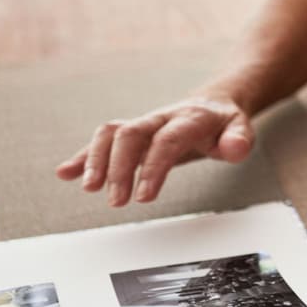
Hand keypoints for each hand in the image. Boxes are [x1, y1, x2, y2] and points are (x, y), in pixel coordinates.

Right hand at [53, 94, 255, 206]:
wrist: (212, 104)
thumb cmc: (224, 124)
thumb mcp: (241, 130)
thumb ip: (239, 140)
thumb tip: (234, 149)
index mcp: (189, 118)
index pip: (167, 140)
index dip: (153, 167)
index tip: (144, 197)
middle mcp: (160, 118)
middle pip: (132, 134)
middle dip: (119, 167)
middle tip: (116, 201)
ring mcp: (143, 125)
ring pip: (112, 133)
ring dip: (96, 159)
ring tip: (89, 188)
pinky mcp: (131, 135)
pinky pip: (102, 141)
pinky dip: (84, 157)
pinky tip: (65, 173)